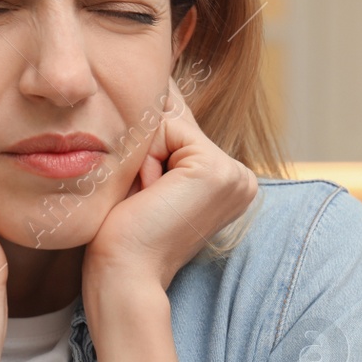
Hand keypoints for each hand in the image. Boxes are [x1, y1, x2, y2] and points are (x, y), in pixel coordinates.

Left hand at [84, 76, 258, 291]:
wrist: (124, 276)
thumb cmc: (122, 237)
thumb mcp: (146, 178)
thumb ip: (160, 137)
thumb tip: (156, 84)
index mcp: (228, 182)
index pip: (178, 132)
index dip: (146, 153)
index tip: (144, 197)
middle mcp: (240, 177)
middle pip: (175, 123)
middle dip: (145, 152)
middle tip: (142, 201)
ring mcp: (234, 174)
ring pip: (169, 124)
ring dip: (143, 156)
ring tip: (144, 199)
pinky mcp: (216, 170)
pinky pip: (167, 129)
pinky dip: (145, 159)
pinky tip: (149, 194)